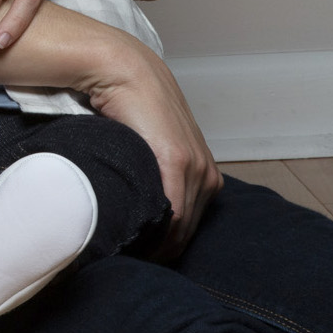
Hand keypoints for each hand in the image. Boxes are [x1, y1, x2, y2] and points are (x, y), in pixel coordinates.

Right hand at [81, 40, 223, 255]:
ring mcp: (194, 168)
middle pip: (185, 233)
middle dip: (160, 252)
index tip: (141, 256)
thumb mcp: (152, 149)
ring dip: (155, 247)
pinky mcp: (176, 160)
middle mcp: (206, 174)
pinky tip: (134, 241)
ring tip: (127, 254)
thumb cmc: (133, 109)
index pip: (190, 228)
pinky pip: (170, 213)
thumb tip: (139, 208)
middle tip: (129, 261)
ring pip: (178, 229)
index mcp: (205, 174)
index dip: (166, 246)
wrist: (125, 71)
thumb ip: (155, 175)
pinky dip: (154, 233)